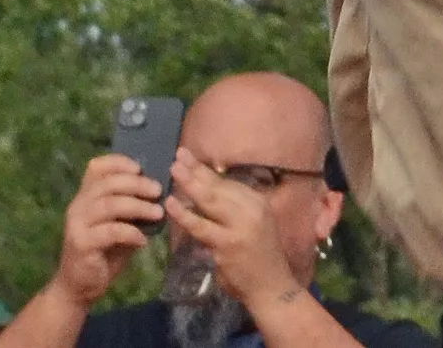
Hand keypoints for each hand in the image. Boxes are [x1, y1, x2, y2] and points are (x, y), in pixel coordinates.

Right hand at [47, 153, 166, 310]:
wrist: (78, 287)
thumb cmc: (103, 253)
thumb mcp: (118, 226)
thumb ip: (130, 209)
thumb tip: (158, 193)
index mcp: (85, 196)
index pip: (96, 168)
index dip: (118, 162)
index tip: (140, 167)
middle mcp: (78, 206)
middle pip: (107, 184)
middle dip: (136, 184)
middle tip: (158, 191)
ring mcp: (77, 225)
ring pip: (110, 205)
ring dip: (138, 206)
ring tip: (158, 213)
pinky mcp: (82, 244)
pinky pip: (111, 231)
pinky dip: (131, 232)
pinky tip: (143, 240)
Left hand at [169, 150, 306, 317]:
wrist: (271, 286)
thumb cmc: (261, 256)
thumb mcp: (255, 224)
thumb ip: (235, 208)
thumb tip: (208, 190)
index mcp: (258, 202)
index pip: (228, 182)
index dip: (207, 170)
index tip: (190, 158)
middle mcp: (251, 210)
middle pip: (219, 186)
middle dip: (197, 170)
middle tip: (179, 155)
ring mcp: (239, 227)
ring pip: (210, 201)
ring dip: (190, 184)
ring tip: (174, 170)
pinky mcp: (226, 245)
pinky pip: (201, 226)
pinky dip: (184, 214)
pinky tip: (171, 204)